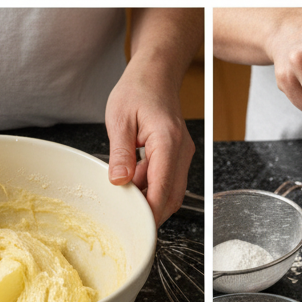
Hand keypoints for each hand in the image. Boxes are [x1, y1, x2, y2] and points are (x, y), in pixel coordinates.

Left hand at [105, 57, 194, 225]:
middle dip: (152, 214)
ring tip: (126, 198)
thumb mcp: (120, 118)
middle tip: (128, 222)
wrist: (157, 73)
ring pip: (171, 192)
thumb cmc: (138, 89)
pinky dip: (152, 189)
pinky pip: (168, 182)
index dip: (150, 213)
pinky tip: (133, 184)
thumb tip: (119, 182)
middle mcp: (181, 151)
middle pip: (172, 197)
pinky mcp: (178, 157)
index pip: (162, 189)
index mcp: (167, 142)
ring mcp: (183, 155)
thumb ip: (120, 153)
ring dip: (151, 201)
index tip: (137, 228)